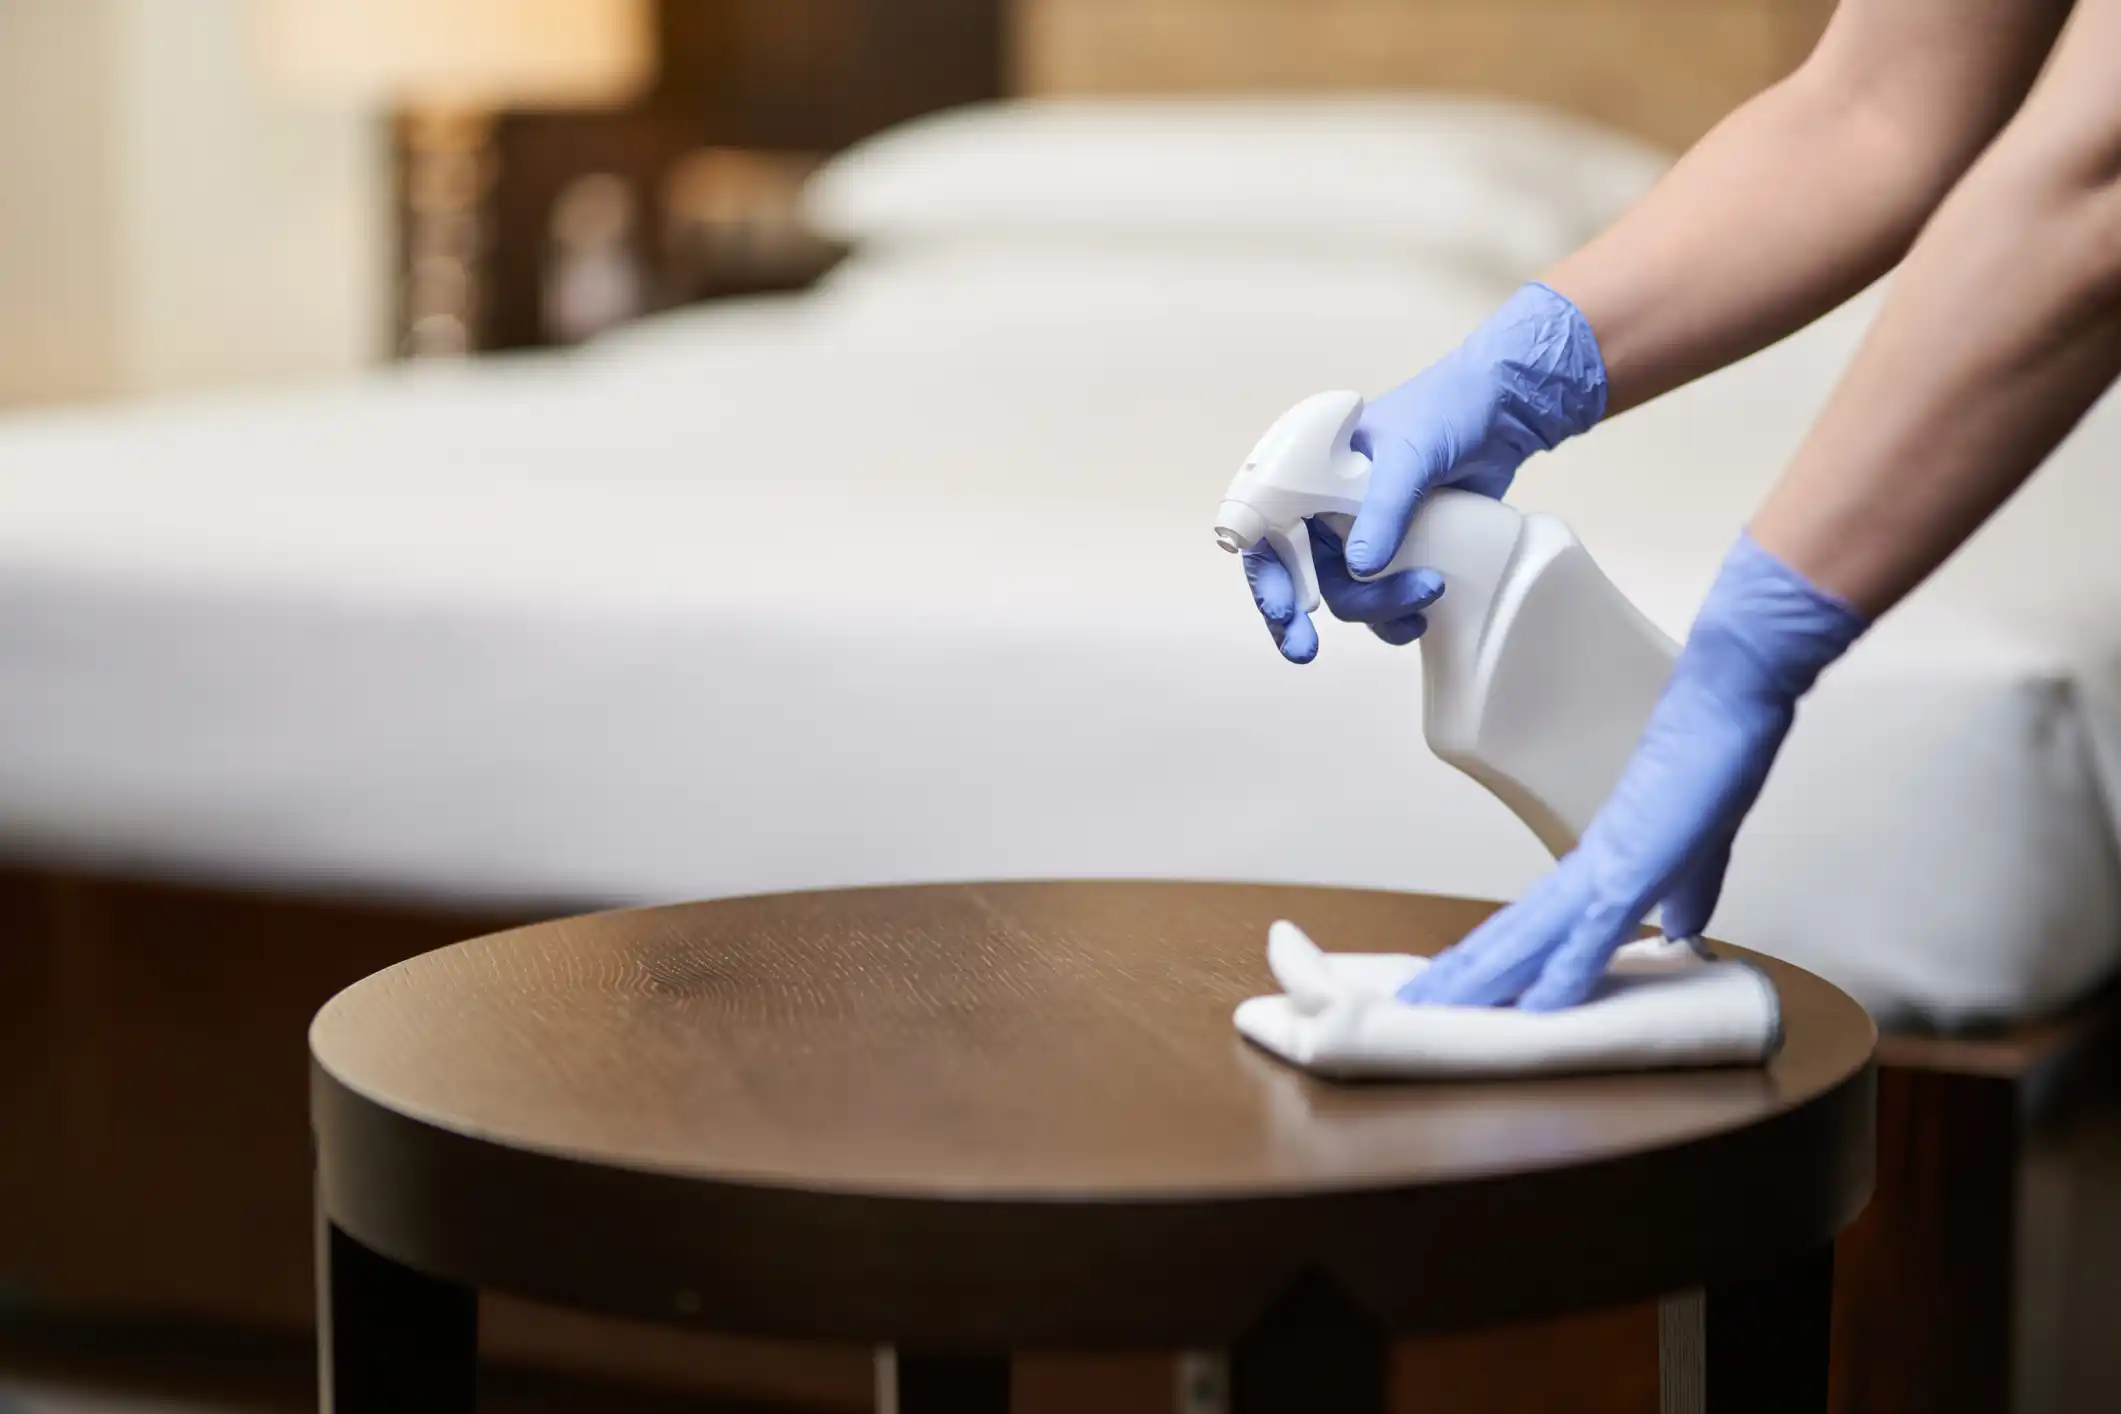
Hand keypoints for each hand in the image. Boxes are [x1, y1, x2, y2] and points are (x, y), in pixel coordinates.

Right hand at [1246, 281, 1607, 662]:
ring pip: (1347, 596)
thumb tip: (1360, 570)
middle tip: (1304, 651)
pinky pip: (1383, 601)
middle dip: (1302, 618)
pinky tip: (1424, 614)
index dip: (1267, 577)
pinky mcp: (1400, 554)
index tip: (1284, 613)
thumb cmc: (1446, 410)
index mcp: (1310, 475)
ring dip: (1378, 610)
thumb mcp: (1410, 454)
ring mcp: (1362, 535)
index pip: (1267, 533)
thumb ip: (1383, 509)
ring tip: (1427, 594)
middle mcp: (1327, 509)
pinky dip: (1398, 616)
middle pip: (1301, 577)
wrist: (1502, 412)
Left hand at [1397, 534, 1866, 1010]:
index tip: (1454, 994)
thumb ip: (1687, 891)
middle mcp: (1584, 871)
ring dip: (1481, 984)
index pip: (1526, 926)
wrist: (1726, 698)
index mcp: (1595, 868)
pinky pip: (1588, 934)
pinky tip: (1533, 1010)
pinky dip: (1561, 976)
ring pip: (1526, 938)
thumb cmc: (1713, 760)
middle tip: (1410, 1015)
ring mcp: (1604, 869)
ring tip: (1432, 1016)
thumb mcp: (1700, 849)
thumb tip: (1680, 929)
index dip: (1490, 962)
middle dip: (1460, 981)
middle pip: (1506, 936)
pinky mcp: (1633, 868)